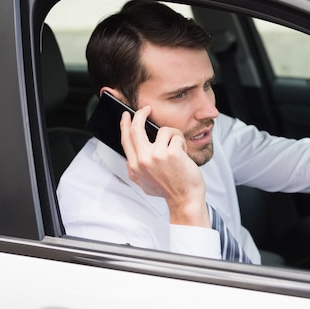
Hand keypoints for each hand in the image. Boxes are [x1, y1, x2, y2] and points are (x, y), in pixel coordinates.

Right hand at [120, 107, 209, 226]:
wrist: (185, 199)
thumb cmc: (168, 190)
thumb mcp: (143, 183)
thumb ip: (134, 170)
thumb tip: (129, 158)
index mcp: (134, 166)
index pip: (125, 139)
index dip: (125, 124)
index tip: (126, 115)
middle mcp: (143, 160)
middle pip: (136, 128)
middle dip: (141, 114)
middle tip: (147, 109)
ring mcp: (157, 155)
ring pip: (163, 130)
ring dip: (173, 136)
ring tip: (178, 148)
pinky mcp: (172, 153)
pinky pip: (176, 136)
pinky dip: (182, 142)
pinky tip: (184, 154)